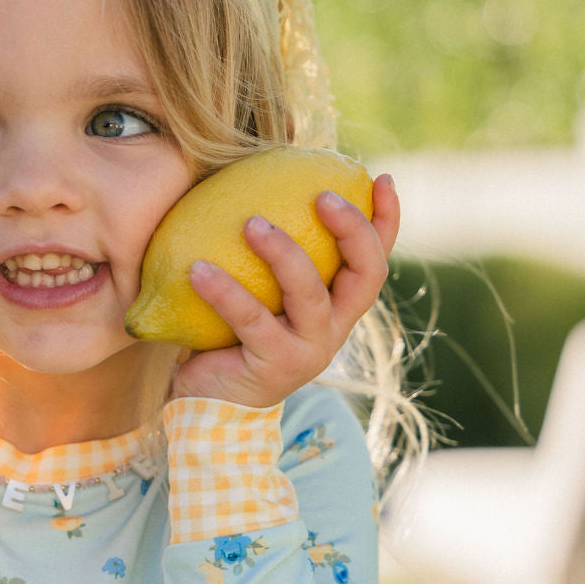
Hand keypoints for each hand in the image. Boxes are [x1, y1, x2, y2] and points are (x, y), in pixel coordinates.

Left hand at [171, 174, 398, 408]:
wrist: (210, 404)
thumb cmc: (230, 336)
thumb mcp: (259, 292)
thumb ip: (267, 254)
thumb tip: (251, 182)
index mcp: (338, 307)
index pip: (376, 260)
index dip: (387, 221)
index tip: (383, 179)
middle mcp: (334, 329)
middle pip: (366, 276)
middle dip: (352, 231)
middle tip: (322, 196)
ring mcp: (309, 351)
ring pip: (310, 296)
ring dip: (284, 253)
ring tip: (251, 223)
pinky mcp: (274, 368)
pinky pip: (250, 320)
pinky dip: (224, 291)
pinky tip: (197, 268)